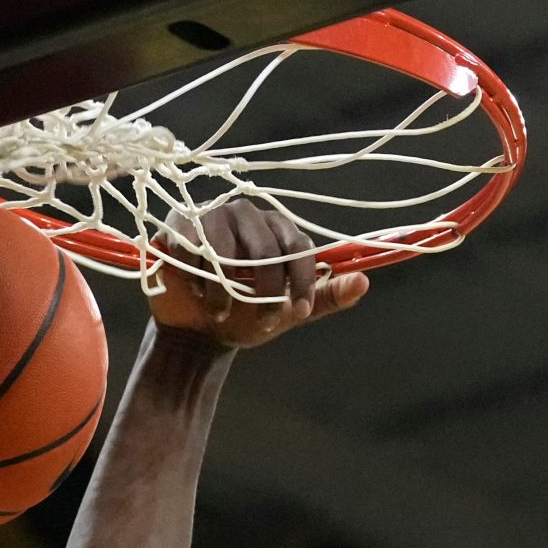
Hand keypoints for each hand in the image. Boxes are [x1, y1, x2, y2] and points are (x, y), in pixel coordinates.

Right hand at [146, 199, 370, 348]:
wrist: (195, 332)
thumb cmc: (243, 317)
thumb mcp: (287, 312)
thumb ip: (325, 297)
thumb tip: (365, 283)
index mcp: (277, 229)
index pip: (299, 245)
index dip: (302, 281)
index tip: (299, 312)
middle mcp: (248, 214)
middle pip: (267, 251)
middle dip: (265, 294)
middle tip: (260, 322)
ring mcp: (213, 216)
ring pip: (230, 254)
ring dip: (227, 293)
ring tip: (221, 312)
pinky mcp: (182, 227)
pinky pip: (197, 253)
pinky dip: (200, 282)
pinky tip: (197, 293)